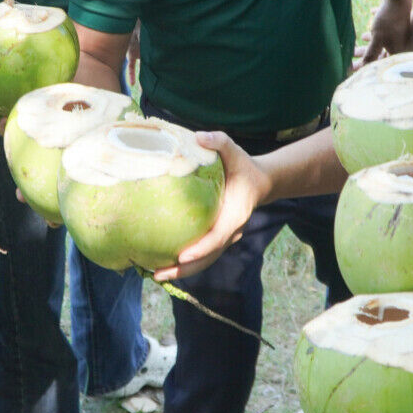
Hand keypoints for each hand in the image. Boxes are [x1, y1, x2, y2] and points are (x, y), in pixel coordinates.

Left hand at [153, 132, 267, 281]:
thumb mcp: (234, 150)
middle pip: (207, 257)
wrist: (259, 181)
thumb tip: (200, 137)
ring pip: (203, 261)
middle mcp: (230, 231)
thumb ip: (219, 142)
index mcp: (235, 215)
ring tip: (153, 275)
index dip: (201, 249)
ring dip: (180, 271)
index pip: (218, 237)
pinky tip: (160, 263)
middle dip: (183, 269)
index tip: (182, 256)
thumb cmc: (242, 165)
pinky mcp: (215, 237)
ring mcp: (223, 237)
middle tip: (157, 274)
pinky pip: (200, 254)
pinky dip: (182, 262)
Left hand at [357, 0, 412, 66]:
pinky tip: (372, 12)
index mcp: (397, 51)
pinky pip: (386, 26)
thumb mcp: (378, 39)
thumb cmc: (389, 21)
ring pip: (383, 39)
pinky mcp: (398, 22)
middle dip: (365, 52)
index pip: (380, 63)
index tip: (352, 67)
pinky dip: (379, 22)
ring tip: (360, 36)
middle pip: (380, 52)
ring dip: (371, 39)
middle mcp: (400, 44)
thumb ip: (371, 54)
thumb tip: (363, 68)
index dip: (366, 66)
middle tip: (351, 54)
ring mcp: (400, 33)